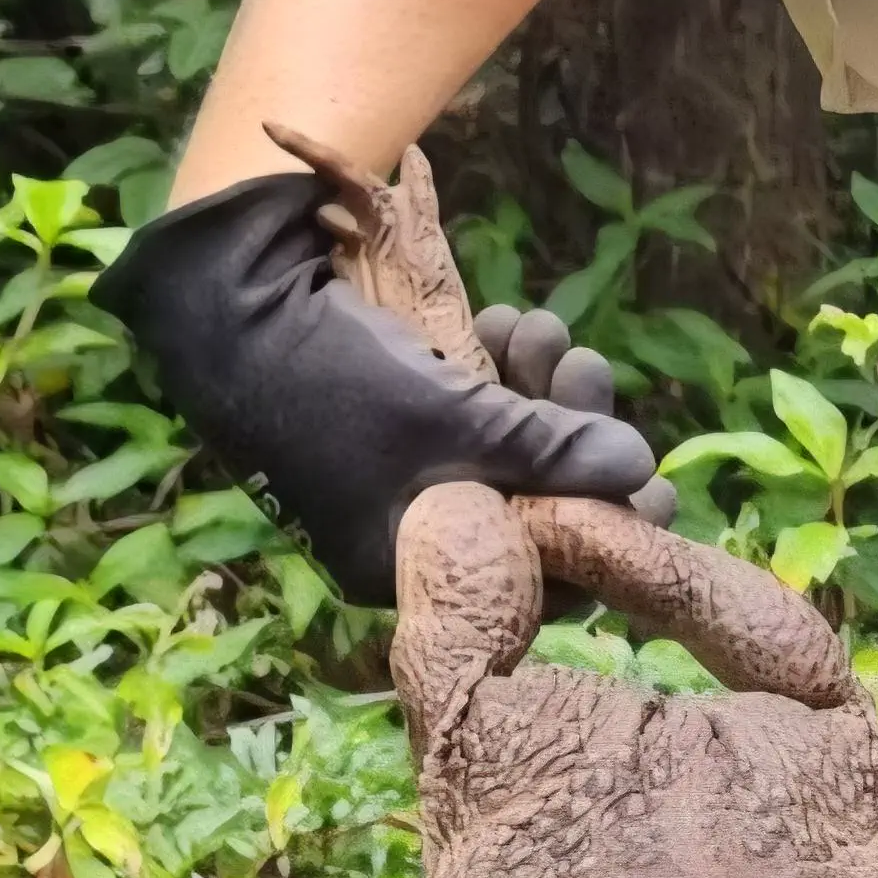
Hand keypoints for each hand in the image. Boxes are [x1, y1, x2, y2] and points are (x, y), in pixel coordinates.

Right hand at [96, 167, 660, 605]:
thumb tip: (641, 471)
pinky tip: (508, 322)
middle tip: (591, 373)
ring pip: (506, 448)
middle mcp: (407, 532)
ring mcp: (399, 473)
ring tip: (545, 329)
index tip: (657, 489)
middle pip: (529, 505)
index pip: (534, 578)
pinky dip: (499, 369)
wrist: (221, 299)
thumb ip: (552, 453)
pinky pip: (472, 411)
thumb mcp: (456, 422)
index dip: (601, 530)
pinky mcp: (395, 416)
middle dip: (573, 436)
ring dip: (541, 388)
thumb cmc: (335, 380)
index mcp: (410, 569)